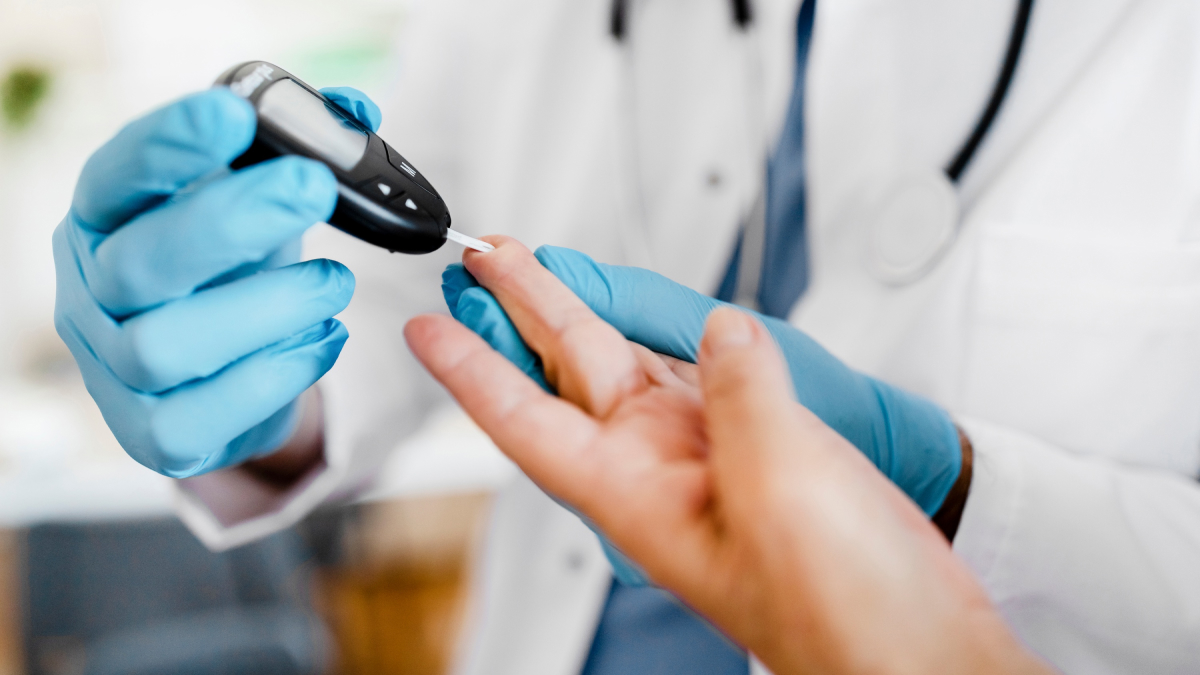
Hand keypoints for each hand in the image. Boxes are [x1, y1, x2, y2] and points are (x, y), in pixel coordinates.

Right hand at [53, 86, 379, 476]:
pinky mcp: (153, 433)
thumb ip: (298, 155)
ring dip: (268, 309)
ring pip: (167, 346)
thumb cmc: (234, 275)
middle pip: (143, 260)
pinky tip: (323, 341)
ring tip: (334, 285)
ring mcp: (114, 368)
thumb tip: (357, 109)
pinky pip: (200, 415)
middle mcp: (96, 291)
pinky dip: (274, 376)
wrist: (225, 376)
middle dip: (233, 220)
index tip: (233, 113)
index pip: (118, 176)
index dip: (168, 145)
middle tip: (313, 187)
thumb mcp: (258, 207)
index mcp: (109, 219)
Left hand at [407, 239, 1048, 674]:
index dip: (471, 371)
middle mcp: (660, 472)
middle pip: (568, 373)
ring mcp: (709, 458)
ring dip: (577, 314)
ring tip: (536, 266)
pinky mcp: (760, 449)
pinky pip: (698, 373)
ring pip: (624, 366)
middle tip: (479, 258)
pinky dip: (672, 333)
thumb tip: (722, 333)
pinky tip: (654, 309)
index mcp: (638, 495)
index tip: (426, 329)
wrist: (913, 641)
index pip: (527, 419)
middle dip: (520, 310)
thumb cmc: (838, 606)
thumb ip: (738, 394)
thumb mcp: (777, 482)